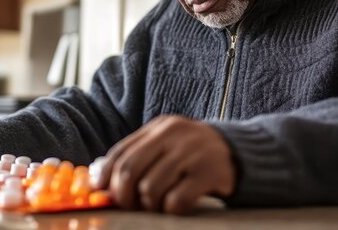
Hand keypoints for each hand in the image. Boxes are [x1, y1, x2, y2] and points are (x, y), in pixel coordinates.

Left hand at [97, 115, 235, 214]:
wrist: (240, 152)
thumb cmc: (193, 154)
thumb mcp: (166, 145)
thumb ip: (137, 155)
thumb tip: (97, 176)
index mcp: (159, 127)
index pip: (120, 152)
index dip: (104, 176)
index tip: (99, 192)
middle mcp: (174, 135)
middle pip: (130, 170)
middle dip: (123, 195)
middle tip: (129, 206)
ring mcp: (192, 152)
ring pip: (150, 188)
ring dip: (149, 204)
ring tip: (158, 204)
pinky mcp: (209, 173)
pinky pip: (176, 200)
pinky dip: (171, 209)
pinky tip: (177, 205)